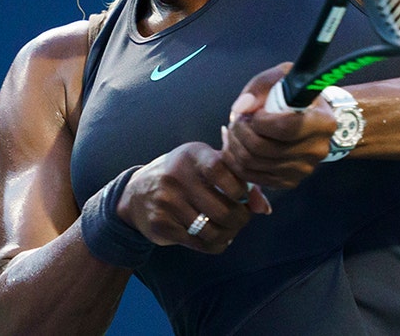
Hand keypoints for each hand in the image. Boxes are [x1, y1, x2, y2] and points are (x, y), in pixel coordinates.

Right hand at [117, 143, 270, 253]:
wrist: (136, 193)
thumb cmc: (183, 175)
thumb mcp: (205, 165)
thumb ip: (237, 178)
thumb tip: (263, 207)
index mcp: (192, 156)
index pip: (222, 170)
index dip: (240, 188)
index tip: (241, 194)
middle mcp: (176, 177)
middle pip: (223, 210)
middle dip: (241, 218)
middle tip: (242, 217)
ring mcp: (166, 202)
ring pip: (213, 231)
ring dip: (229, 234)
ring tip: (230, 228)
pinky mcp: (161, 225)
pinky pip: (199, 243)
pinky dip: (215, 244)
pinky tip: (216, 237)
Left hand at [221, 64, 337, 189]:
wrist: (313, 119)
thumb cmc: (296, 96)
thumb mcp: (284, 78)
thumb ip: (261, 86)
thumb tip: (241, 107)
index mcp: (322, 122)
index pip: (284, 127)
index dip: (259, 121)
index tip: (254, 112)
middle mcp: (316, 150)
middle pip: (263, 149)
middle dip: (240, 132)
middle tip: (236, 120)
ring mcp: (303, 169)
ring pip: (253, 164)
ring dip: (234, 145)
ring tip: (234, 131)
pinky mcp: (289, 181)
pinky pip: (252, 177)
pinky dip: (236, 161)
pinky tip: (235, 145)